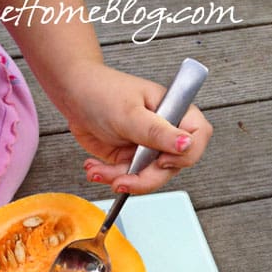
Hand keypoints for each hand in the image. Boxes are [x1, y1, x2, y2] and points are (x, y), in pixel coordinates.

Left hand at [65, 62, 212, 193]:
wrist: (74, 95)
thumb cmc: (102, 92)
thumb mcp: (130, 114)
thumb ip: (157, 132)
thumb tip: (186, 144)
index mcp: (173, 111)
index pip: (198, 137)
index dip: (185, 155)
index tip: (162, 161)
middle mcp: (164, 132)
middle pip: (171, 167)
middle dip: (144, 178)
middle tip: (122, 180)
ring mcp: (147, 147)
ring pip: (146, 177)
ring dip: (120, 179)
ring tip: (98, 170)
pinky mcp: (129, 158)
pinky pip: (126, 177)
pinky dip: (109, 177)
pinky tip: (95, 168)